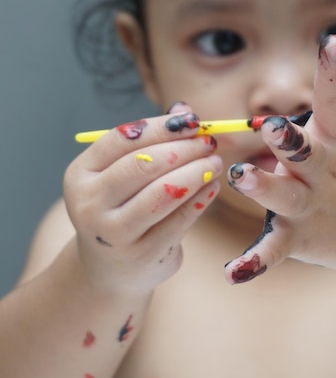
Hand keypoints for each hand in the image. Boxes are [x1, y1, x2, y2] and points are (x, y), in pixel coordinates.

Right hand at [64, 103, 222, 292]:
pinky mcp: (143, 253)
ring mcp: (114, 233)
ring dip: (197, 173)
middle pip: (144, 164)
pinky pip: (180, 219)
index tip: (192, 120)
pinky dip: (201, 198)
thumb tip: (184, 109)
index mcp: (80, 174)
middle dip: (184, 149)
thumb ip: (150, 143)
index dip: (161, 127)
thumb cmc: (122, 208)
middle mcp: (90, 203)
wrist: (111, 268)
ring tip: (214, 163)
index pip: (122, 139)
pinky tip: (213, 186)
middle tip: (209, 142)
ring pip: (164, 192)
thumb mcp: (123, 175)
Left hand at [225, 35, 335, 283]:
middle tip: (273, 127)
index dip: (334, 73)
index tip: (333, 43)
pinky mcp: (300, 238)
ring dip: (263, 188)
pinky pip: (274, 250)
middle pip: (305, 152)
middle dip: (289, 140)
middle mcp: (326, 173)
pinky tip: (232, 272)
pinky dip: (255, 261)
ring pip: (284, 196)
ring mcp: (313, 207)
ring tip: (243, 178)